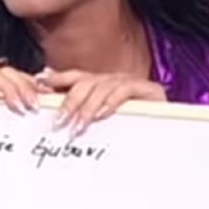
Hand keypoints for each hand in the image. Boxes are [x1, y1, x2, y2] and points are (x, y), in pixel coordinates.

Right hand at [0, 62, 48, 115]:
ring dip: (10, 89)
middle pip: (10, 73)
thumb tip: (48, 101)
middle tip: (35, 106)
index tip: (49, 96)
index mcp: (1, 86)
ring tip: (19, 107)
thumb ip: (22, 108)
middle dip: (26, 88)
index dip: (36, 84)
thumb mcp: (5, 121)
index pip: (21, 77)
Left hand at [36, 68, 166, 136]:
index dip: (57, 78)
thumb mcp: (101, 120)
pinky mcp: (148, 89)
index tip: (39, 82)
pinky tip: (102, 114)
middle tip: (59, 121)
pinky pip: (124, 91)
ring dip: (87, 108)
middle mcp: (113, 79)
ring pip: (102, 87)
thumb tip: (54, 110)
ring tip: (78, 126)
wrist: (168, 132)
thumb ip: (82, 112)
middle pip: (86, 82)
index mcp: (101, 83)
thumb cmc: (133, 127)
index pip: (76, 77)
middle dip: (69, 101)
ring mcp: (130, 82)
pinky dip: (111, 102)